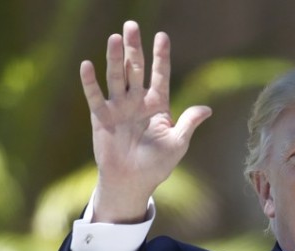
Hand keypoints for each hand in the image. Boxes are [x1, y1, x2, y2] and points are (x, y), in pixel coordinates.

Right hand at [80, 20, 211, 222]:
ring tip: (115, 38)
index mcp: (157, 105)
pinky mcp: (101, 116)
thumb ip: (188, 124)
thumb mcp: (177, 143)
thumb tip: (207, 109)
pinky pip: (95, 96)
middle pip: (136, 69)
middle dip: (134, 48)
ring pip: (116, 77)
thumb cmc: (157, 164)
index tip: (162, 36)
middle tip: (131, 25)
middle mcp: (137, 102)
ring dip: (114, 58)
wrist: (132, 181)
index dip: (161, 57)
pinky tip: (88, 65)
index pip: (160, 76)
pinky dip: (90, 82)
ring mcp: (118, 107)